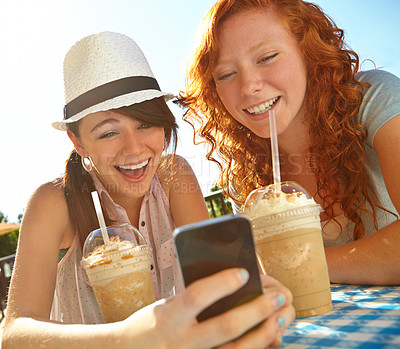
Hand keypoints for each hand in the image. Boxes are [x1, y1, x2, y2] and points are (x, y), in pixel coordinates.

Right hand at [120, 269, 294, 348]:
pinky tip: (271, 338)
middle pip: (225, 326)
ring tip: (282, 316)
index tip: (244, 271)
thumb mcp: (167, 306)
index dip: (222, 283)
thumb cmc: (151, 325)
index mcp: (169, 317)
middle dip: (257, 309)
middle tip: (279, 295)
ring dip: (265, 333)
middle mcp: (182, 342)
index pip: (197, 296)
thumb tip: (236, 285)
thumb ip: (195, 299)